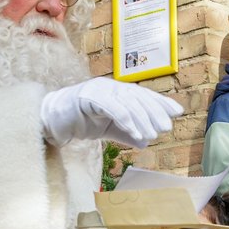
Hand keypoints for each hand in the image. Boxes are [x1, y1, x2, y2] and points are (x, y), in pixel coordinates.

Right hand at [40, 77, 182, 147]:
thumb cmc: (80, 121)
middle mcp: (110, 86)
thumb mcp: (109, 129)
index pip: (142, 95)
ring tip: (153, 134)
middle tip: (167, 127)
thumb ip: (126, 133)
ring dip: (142, 119)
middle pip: (138, 97)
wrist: (52, 120)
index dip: (160, 102)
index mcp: (116, 91)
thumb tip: (146, 142)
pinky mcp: (88, 97)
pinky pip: (112, 108)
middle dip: (154, 112)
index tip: (177, 112)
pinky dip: (126, 120)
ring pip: (127, 102)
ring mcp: (99, 89)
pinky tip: (136, 133)